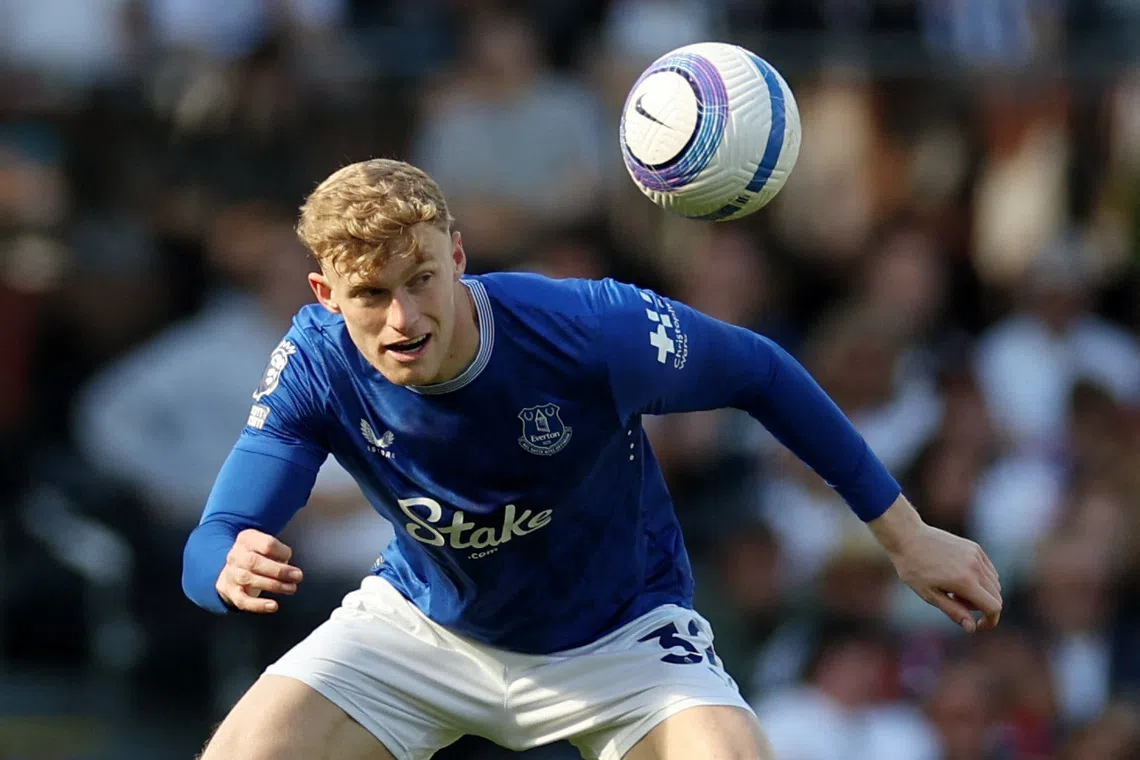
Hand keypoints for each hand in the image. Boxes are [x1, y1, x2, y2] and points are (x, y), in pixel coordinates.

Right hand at [215, 529, 302, 612]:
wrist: (233, 569)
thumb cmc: (258, 556)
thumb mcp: (266, 546)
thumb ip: (278, 553)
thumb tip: (289, 570)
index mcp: (247, 539)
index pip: (266, 544)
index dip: (281, 552)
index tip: (289, 556)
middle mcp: (236, 555)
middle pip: (254, 562)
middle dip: (279, 571)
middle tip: (297, 576)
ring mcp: (232, 574)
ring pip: (250, 580)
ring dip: (275, 586)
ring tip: (291, 588)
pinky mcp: (231, 592)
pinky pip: (243, 601)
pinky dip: (259, 605)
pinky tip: (273, 606)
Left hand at [869, 498, 1001, 632]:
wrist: (907, 537)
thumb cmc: (913, 568)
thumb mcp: (930, 595)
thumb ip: (954, 611)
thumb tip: (972, 628)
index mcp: (965, 581)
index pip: (993, 607)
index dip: (990, 621)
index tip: (977, 625)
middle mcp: (975, 567)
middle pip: (996, 596)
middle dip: (982, 607)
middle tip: (956, 602)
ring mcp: (976, 555)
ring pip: (994, 583)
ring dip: (982, 593)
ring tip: (955, 588)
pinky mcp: (975, 547)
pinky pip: (989, 570)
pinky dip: (982, 579)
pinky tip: (959, 577)